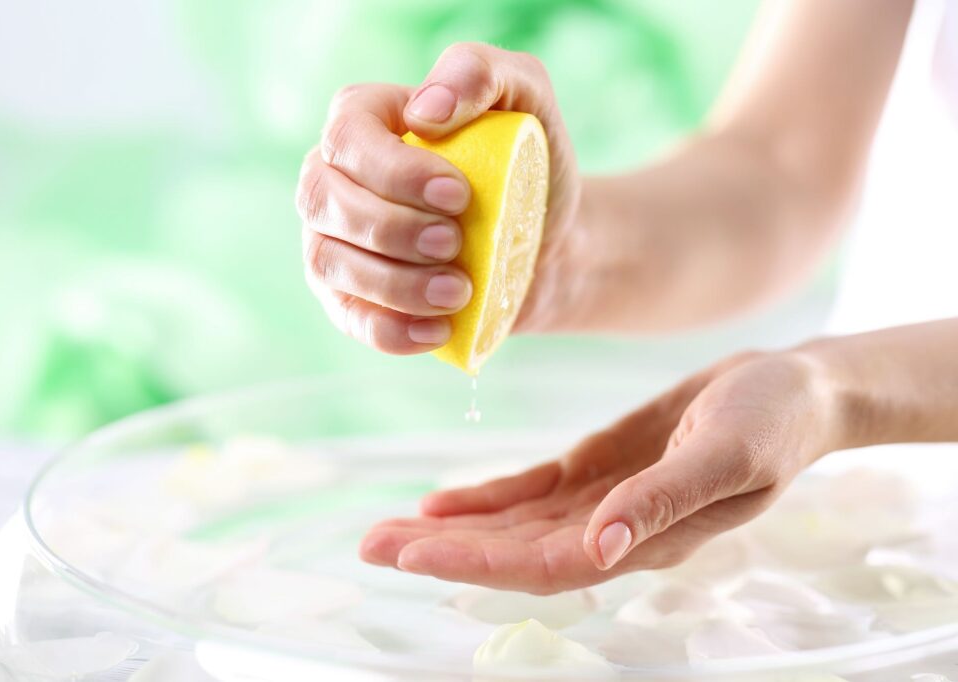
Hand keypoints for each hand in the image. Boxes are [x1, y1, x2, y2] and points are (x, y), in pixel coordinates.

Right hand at [296, 42, 579, 354]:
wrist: (547, 241)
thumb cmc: (529, 163)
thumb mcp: (525, 95)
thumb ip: (480, 73)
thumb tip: (425, 111)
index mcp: (364, 121)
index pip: (348, 138)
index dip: (393, 171)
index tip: (458, 194)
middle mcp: (334, 178)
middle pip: (325, 200)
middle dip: (391, 228)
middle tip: (457, 242)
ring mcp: (334, 241)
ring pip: (328, 262)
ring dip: (392, 283)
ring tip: (459, 291)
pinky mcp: (351, 298)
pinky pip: (349, 318)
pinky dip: (390, 330)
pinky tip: (438, 330)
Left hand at [359, 350, 839, 593]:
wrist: (792, 389)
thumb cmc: (772, 420)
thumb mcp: (726, 455)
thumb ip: (663, 502)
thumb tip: (601, 550)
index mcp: (642, 536)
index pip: (544, 563)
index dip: (477, 560)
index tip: (413, 551)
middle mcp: (611, 529)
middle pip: (512, 551)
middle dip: (441, 550)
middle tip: (370, 543)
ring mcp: (600, 501)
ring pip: (511, 526)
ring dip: (450, 529)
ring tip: (386, 529)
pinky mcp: (595, 469)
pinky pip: (528, 492)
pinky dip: (483, 500)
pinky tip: (440, 502)